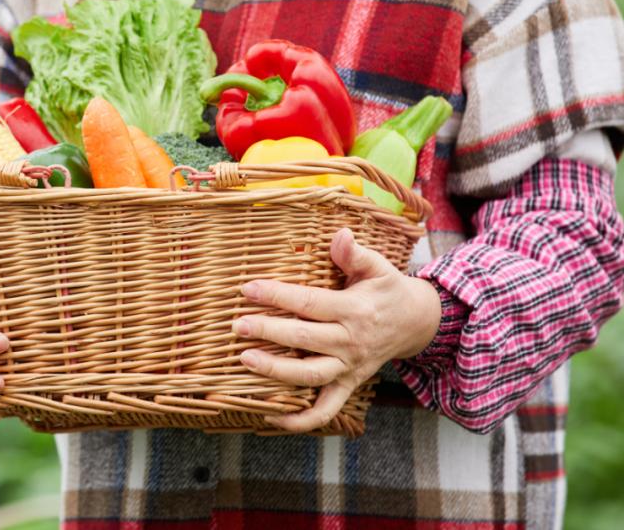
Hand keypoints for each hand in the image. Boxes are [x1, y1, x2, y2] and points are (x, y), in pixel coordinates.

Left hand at [234, 228, 441, 432]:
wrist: (417, 323)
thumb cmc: (387, 289)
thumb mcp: (378, 267)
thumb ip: (355, 254)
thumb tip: (340, 234)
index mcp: (354, 310)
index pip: (310, 303)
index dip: (277, 296)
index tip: (247, 288)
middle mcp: (351, 342)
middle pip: (305, 340)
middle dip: (268, 332)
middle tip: (237, 325)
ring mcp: (349, 367)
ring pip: (311, 376)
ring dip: (276, 372)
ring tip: (245, 360)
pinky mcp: (349, 385)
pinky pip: (325, 409)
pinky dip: (298, 419)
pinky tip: (267, 414)